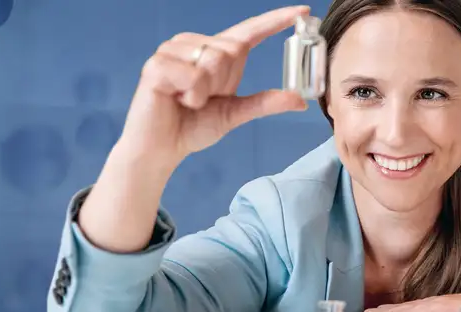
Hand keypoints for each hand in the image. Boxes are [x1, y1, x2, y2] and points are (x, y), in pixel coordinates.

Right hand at [119, 5, 309, 164]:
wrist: (161, 149)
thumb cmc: (192, 127)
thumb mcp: (235, 113)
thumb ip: (265, 103)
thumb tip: (300, 102)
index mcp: (215, 52)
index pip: (249, 31)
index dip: (276, 20)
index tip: (303, 12)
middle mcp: (194, 44)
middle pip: (232, 49)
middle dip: (224, 82)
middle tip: (203, 99)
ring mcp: (173, 51)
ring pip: (213, 60)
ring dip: (206, 92)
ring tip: (187, 101)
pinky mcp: (157, 64)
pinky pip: (192, 75)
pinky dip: (191, 95)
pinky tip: (176, 101)